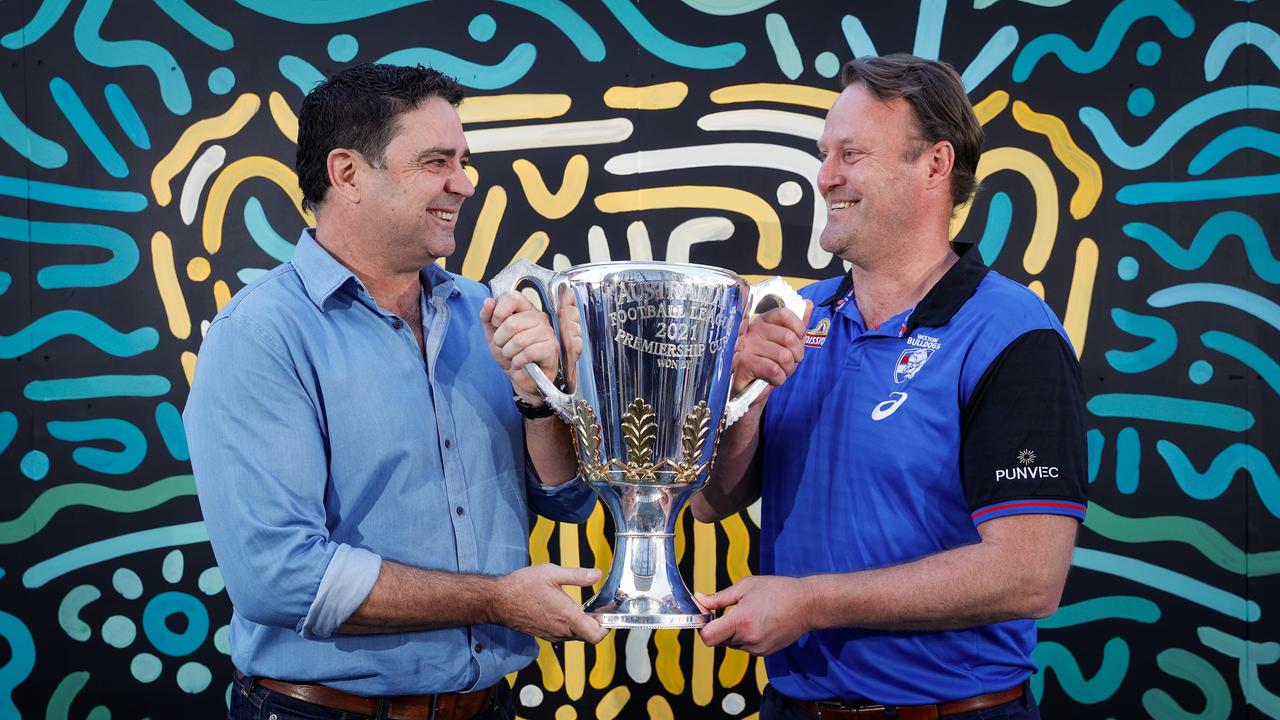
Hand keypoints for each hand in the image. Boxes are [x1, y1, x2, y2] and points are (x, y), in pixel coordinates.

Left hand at [481, 292, 558, 402]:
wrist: (522, 377)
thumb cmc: (511, 353)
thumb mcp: (493, 334)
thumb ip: (488, 317)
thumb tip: (488, 302)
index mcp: (525, 309)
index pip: (513, 297)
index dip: (499, 311)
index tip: (496, 324)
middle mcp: (538, 317)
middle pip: (512, 323)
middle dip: (500, 340)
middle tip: (503, 346)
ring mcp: (547, 332)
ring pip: (519, 340)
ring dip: (509, 353)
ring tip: (512, 356)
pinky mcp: (551, 348)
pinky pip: (528, 353)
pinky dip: (518, 362)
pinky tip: (519, 363)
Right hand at [492, 564, 607, 643]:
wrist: (499, 600)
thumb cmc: (523, 586)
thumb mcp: (552, 573)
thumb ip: (577, 575)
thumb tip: (597, 575)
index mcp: (567, 616)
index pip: (597, 634)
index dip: (608, 625)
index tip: (608, 611)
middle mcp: (562, 630)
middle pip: (589, 635)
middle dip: (598, 622)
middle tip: (601, 605)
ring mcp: (552, 634)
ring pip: (577, 635)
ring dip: (584, 623)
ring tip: (585, 605)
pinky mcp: (545, 634)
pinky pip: (565, 634)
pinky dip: (571, 625)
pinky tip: (567, 609)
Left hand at [696, 575, 812, 654]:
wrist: (807, 605)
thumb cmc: (777, 590)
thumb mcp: (745, 587)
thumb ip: (718, 598)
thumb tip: (699, 600)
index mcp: (741, 621)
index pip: (708, 637)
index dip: (702, 627)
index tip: (706, 616)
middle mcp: (748, 639)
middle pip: (718, 640)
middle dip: (718, 627)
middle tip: (728, 610)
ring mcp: (758, 648)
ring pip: (732, 644)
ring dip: (733, 632)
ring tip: (750, 614)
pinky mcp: (765, 652)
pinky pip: (746, 647)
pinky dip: (745, 636)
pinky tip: (759, 622)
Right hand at [731, 302, 813, 392]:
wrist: (749, 388)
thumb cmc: (769, 363)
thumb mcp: (786, 344)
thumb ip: (797, 325)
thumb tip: (809, 304)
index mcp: (764, 321)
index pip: (784, 313)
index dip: (798, 328)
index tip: (798, 340)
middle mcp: (754, 329)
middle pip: (788, 337)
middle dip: (796, 355)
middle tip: (790, 363)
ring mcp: (748, 345)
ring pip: (783, 355)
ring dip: (788, 370)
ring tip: (780, 372)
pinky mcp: (745, 362)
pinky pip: (774, 369)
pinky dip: (779, 379)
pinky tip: (773, 379)